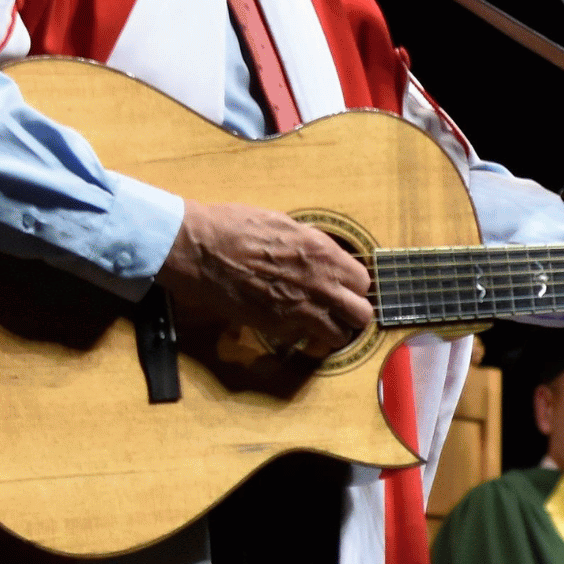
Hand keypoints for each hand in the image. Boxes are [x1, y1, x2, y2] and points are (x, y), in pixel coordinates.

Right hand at [156, 200, 373, 357]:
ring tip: (318, 323)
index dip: (353, 286)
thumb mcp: (283, 224)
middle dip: (351, 313)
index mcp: (323, 254)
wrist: (200, 248)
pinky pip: (302, 340)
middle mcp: (320, 284)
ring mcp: (300, 309)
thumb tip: (322, 255)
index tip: (342, 287)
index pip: (363, 282)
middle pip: (361, 315)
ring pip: (338, 336)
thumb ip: (310, 244)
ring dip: (331, 331)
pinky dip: (298, 336)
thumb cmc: (234, 227)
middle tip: (337, 309)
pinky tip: (287, 323)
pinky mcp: (276, 327)